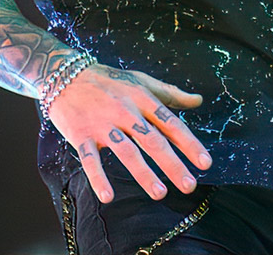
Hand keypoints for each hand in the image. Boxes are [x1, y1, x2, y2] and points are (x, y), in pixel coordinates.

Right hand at [45, 63, 210, 202]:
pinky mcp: (81, 134)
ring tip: (161, 194)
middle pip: (153, 141)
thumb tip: (199, 101)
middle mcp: (126, 111)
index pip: (171, 123)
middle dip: (172, 164)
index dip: (189, 143)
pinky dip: (98, 177)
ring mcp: (103, 124)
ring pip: (126, 151)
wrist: (66, 76)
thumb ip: (170, 94)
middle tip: (190, 185)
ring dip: (144, 174)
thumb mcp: (142, 82)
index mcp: (143, 99)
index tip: (206, 163)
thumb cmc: (111, 81)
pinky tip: (108, 197)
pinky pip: (90, 159)